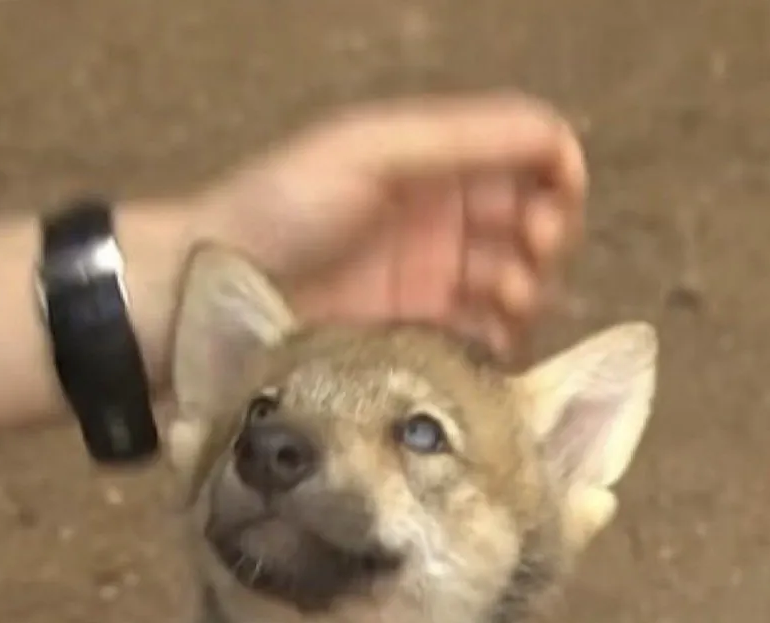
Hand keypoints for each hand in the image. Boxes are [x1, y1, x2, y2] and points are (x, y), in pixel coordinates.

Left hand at [196, 92, 586, 364]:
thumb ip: (460, 137)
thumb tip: (554, 136)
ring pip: (519, 283)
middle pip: (535, 223)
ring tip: (505, 301)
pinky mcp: (420, 336)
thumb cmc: (280, 208)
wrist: (213, 292)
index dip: (556, 179)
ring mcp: (433, 282)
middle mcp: (443, 221)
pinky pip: (485, 336)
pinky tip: (491, 339)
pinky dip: (502, 336)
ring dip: (530, 289)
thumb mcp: (367, 150)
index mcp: (435, 164)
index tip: (549, 210)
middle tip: (527, 258)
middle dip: (546, 238)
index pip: (530, 160)